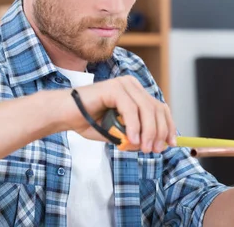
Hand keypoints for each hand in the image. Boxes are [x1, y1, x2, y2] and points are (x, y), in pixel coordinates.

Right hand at [61, 75, 176, 152]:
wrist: (63, 114)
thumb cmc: (88, 122)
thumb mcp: (118, 133)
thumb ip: (135, 137)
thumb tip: (155, 146)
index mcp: (136, 93)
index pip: (160, 108)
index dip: (168, 126)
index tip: (170, 144)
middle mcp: (132, 85)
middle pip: (157, 109)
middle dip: (160, 132)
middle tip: (155, 150)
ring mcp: (123, 84)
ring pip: (146, 110)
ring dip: (149, 132)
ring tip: (145, 148)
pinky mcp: (114, 88)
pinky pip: (131, 109)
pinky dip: (134, 126)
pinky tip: (132, 139)